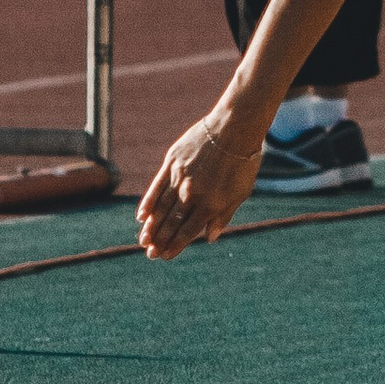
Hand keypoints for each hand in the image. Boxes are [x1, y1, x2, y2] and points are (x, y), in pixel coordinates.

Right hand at [138, 105, 269, 258]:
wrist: (234, 127)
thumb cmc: (243, 162)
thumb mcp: (241, 192)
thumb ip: (224, 215)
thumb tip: (209, 238)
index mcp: (211, 204)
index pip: (188, 231)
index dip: (176, 245)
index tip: (166, 256)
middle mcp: (193, 193)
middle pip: (172, 222)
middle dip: (160, 240)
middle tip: (150, 254)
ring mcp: (180, 178)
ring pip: (162, 207)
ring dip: (152, 226)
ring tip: (143, 241)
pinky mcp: (172, 162)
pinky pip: (157, 186)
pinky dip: (148, 202)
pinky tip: (141, 216)